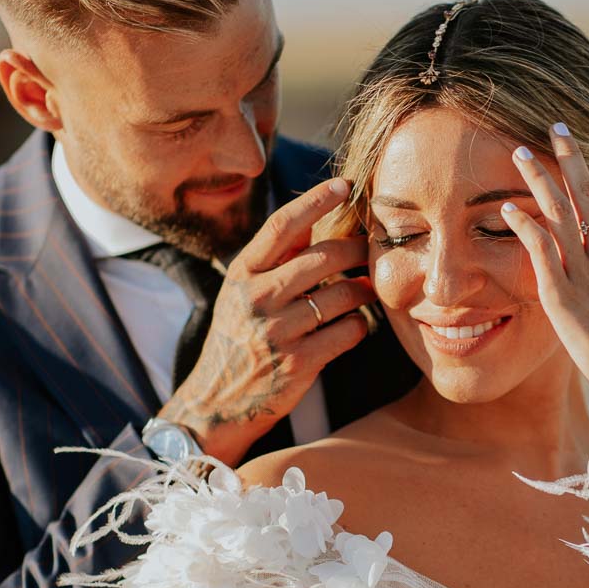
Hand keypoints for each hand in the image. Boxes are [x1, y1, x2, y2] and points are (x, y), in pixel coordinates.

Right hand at [159, 177, 373, 463]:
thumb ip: (274, 257)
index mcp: (242, 274)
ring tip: (367, 290)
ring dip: (363, 290)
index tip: (345, 185)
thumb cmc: (237, 339)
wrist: (216, 402)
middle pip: (322, 257)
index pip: (283, 225)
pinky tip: (355, 326)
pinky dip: (360, 326)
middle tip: (372, 249)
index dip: (316, 200)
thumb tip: (312, 216)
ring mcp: (277, 332)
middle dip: (356, 249)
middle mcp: (256, 298)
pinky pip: (348, 332)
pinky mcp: (298, 364)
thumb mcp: (241, 292)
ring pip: (343, 295)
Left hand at [499, 124, 588, 450]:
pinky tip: (508, 208)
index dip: (588, 177)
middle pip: (586, 195)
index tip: (573, 154)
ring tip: (519, 154)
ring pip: (560, 213)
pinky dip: (524, 225)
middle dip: (570, 158)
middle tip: (555, 127)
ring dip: (539, 180)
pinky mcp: (562, 294)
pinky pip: (541, 250)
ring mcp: (584, 273)